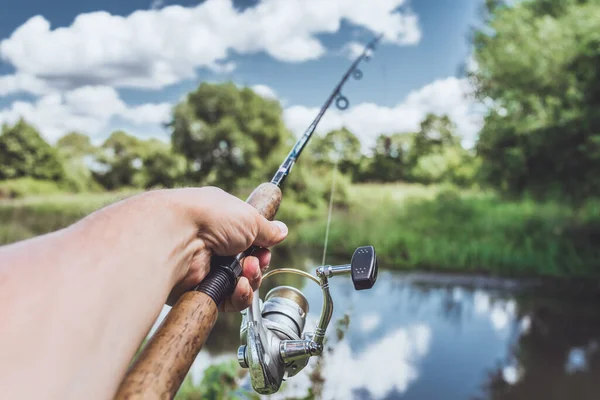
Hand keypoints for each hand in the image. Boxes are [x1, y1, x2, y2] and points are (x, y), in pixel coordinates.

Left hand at [151, 186, 287, 310]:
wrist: (177, 235)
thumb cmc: (209, 217)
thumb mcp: (249, 217)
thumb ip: (267, 229)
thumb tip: (281, 231)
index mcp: (224, 223)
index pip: (249, 240)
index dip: (262, 246)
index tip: (266, 246)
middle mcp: (215, 246)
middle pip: (249, 264)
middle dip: (258, 264)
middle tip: (254, 261)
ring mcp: (208, 268)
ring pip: (242, 284)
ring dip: (251, 279)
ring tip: (245, 271)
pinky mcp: (203, 290)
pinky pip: (230, 300)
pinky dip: (240, 296)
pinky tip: (239, 286)